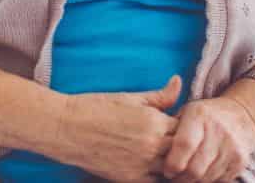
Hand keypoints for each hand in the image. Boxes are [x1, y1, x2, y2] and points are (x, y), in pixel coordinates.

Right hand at [58, 75, 181, 181]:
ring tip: (165, 152)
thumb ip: (159, 96)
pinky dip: (158, 174)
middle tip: (175, 138)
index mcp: (154, 122)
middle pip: (183, 149)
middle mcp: (152, 146)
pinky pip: (155, 181)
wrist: (67, 128)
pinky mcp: (130, 179)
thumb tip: (178, 82)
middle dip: (183, 144)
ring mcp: (142, 165)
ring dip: (172, 160)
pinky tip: (152, 165)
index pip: (186, 127)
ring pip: (172, 168)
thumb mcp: (131, 97)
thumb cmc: (97, 108)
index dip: (186, 125)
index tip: (179, 122)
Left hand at [159, 91, 254, 181]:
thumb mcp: (187, 112)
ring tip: (186, 175)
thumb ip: (170, 128)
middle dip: (180, 178)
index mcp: (200, 115)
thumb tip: (153, 152)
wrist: (240, 115)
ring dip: (193, 181)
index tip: (166, 170)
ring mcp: (232, 146)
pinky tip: (202, 172)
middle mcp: (218, 130)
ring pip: (205, 178)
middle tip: (174, 177)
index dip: (173, 163)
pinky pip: (218, 181)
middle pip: (194, 168)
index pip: (184, 145)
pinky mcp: (240, 160)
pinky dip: (207, 180)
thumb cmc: (204, 116)